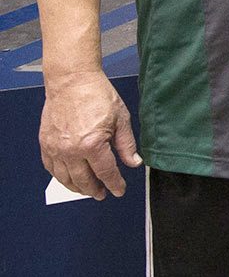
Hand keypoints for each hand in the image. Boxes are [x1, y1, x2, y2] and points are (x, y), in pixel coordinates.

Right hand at [40, 71, 140, 199]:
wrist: (72, 82)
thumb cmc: (98, 95)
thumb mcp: (121, 118)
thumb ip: (126, 145)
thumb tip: (134, 163)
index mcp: (92, 144)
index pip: (106, 172)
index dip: (114, 184)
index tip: (119, 191)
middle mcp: (71, 150)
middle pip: (84, 180)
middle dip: (94, 190)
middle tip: (102, 194)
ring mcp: (55, 149)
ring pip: (65, 178)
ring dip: (77, 187)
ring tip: (87, 190)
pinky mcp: (45, 144)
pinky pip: (51, 168)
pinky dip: (60, 176)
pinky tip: (68, 178)